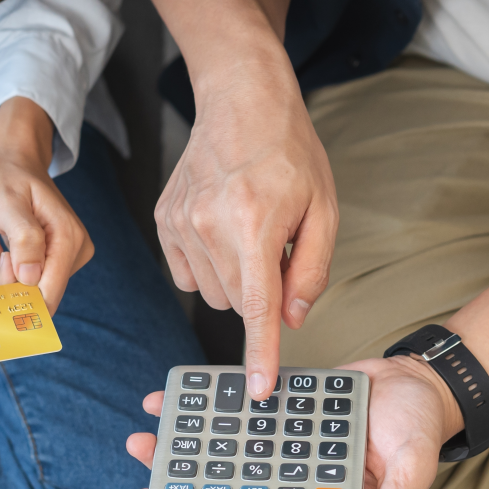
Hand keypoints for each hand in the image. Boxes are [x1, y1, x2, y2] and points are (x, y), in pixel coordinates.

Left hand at [0, 97, 92, 312]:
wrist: (10, 159)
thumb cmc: (6, 173)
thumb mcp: (8, 201)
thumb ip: (23, 238)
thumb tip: (30, 279)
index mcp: (68, 240)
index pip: (47, 295)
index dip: (14, 296)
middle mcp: (71, 255)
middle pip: (29, 298)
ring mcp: (59, 261)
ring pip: (17, 293)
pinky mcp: (45, 264)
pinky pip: (14, 283)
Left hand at [122, 356, 460, 488]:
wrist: (415, 380)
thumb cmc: (420, 431)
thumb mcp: (416, 467)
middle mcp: (293, 487)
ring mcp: (278, 453)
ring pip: (220, 461)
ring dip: (179, 456)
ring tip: (142, 444)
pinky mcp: (272, 417)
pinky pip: (231, 418)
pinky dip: (199, 411)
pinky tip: (168, 403)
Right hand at [156, 56, 338, 399]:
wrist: (241, 100)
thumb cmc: (290, 151)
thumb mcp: (324, 209)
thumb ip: (310, 270)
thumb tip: (292, 319)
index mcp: (254, 224)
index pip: (257, 307)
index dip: (260, 353)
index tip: (257, 388)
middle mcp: (209, 226)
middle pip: (236, 304)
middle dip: (259, 292)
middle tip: (275, 249)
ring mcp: (180, 224)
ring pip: (209, 293)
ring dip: (233, 280)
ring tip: (248, 233)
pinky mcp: (164, 220)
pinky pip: (186, 275)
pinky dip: (207, 267)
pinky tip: (221, 234)